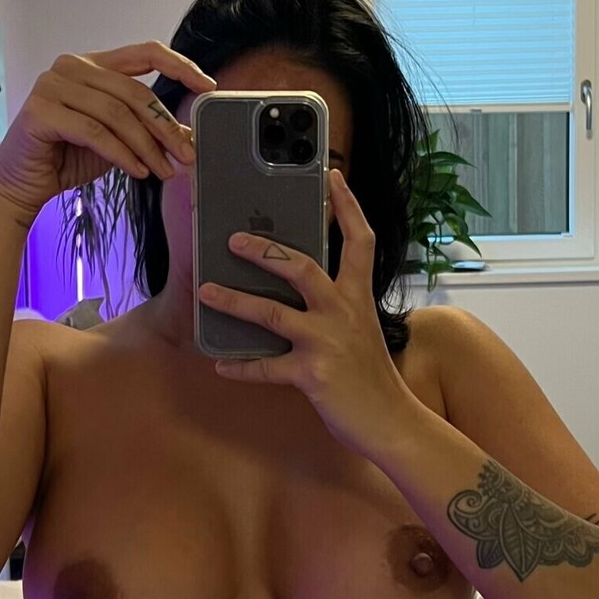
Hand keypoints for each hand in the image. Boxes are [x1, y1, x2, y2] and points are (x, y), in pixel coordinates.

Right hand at [0, 41, 213, 223]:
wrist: (24, 184)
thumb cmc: (69, 157)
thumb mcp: (119, 140)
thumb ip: (147, 129)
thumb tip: (190, 135)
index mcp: (93, 64)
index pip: (145, 52)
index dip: (180, 65)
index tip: (207, 86)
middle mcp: (71, 66)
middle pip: (134, 92)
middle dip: (166, 127)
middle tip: (187, 155)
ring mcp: (52, 85)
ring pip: (116, 114)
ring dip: (147, 146)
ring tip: (164, 171)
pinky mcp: (40, 111)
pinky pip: (94, 132)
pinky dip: (122, 154)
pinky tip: (138, 171)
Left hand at [199, 169, 415, 455]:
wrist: (391, 423)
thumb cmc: (371, 375)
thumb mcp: (360, 330)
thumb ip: (336, 306)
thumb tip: (293, 289)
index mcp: (359, 297)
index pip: (360, 240)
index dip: (347, 206)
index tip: (332, 176)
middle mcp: (344, 312)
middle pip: (303, 267)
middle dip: (264, 250)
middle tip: (233, 238)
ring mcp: (327, 342)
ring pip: (272, 313)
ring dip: (234, 301)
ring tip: (206, 292)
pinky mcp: (312, 375)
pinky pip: (267, 367)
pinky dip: (241, 366)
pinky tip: (221, 365)